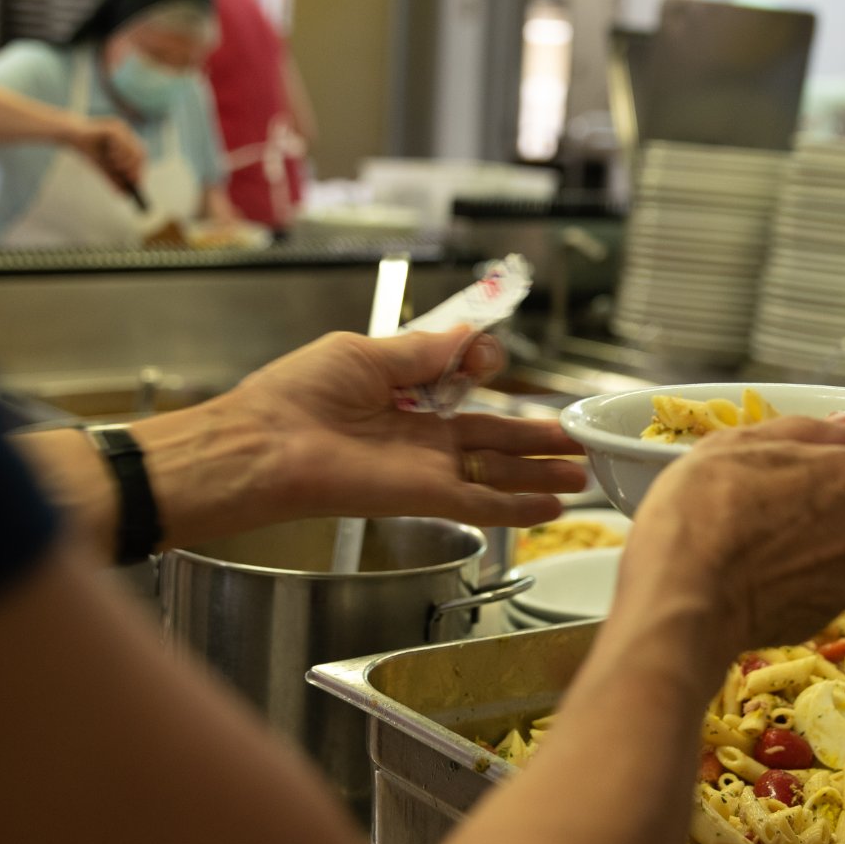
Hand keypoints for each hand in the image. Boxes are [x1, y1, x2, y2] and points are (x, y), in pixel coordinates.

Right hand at [66, 115, 145, 191]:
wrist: (72, 136)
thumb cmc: (90, 150)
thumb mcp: (104, 167)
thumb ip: (115, 178)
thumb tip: (126, 194)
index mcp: (129, 142)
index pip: (141, 156)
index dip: (140, 170)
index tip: (136, 183)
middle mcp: (128, 133)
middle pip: (141, 152)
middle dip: (136, 168)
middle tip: (130, 179)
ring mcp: (121, 128)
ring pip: (134, 147)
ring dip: (127, 161)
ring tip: (116, 167)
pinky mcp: (112, 127)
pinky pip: (122, 141)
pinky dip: (119, 151)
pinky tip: (111, 157)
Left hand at [136, 329, 586, 539]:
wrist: (262, 446)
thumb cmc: (293, 396)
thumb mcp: (363, 353)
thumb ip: (421, 352)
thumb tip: (467, 337)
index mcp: (396, 394)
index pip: (459, 387)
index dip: (484, 369)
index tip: (490, 356)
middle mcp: (414, 435)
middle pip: (491, 438)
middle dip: (535, 439)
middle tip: (576, 438)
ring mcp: (422, 468)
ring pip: (496, 473)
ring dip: (539, 473)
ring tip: (581, 472)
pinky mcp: (422, 497)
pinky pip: (481, 503)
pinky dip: (518, 506)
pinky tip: (553, 506)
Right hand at [619, 419, 844, 661]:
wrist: (683, 592)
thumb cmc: (706, 505)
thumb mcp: (740, 444)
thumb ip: (802, 432)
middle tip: (816, 531)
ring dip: (828, 567)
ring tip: (770, 556)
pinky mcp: (819, 624)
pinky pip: (820, 602)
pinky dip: (800, 593)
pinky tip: (758, 584)